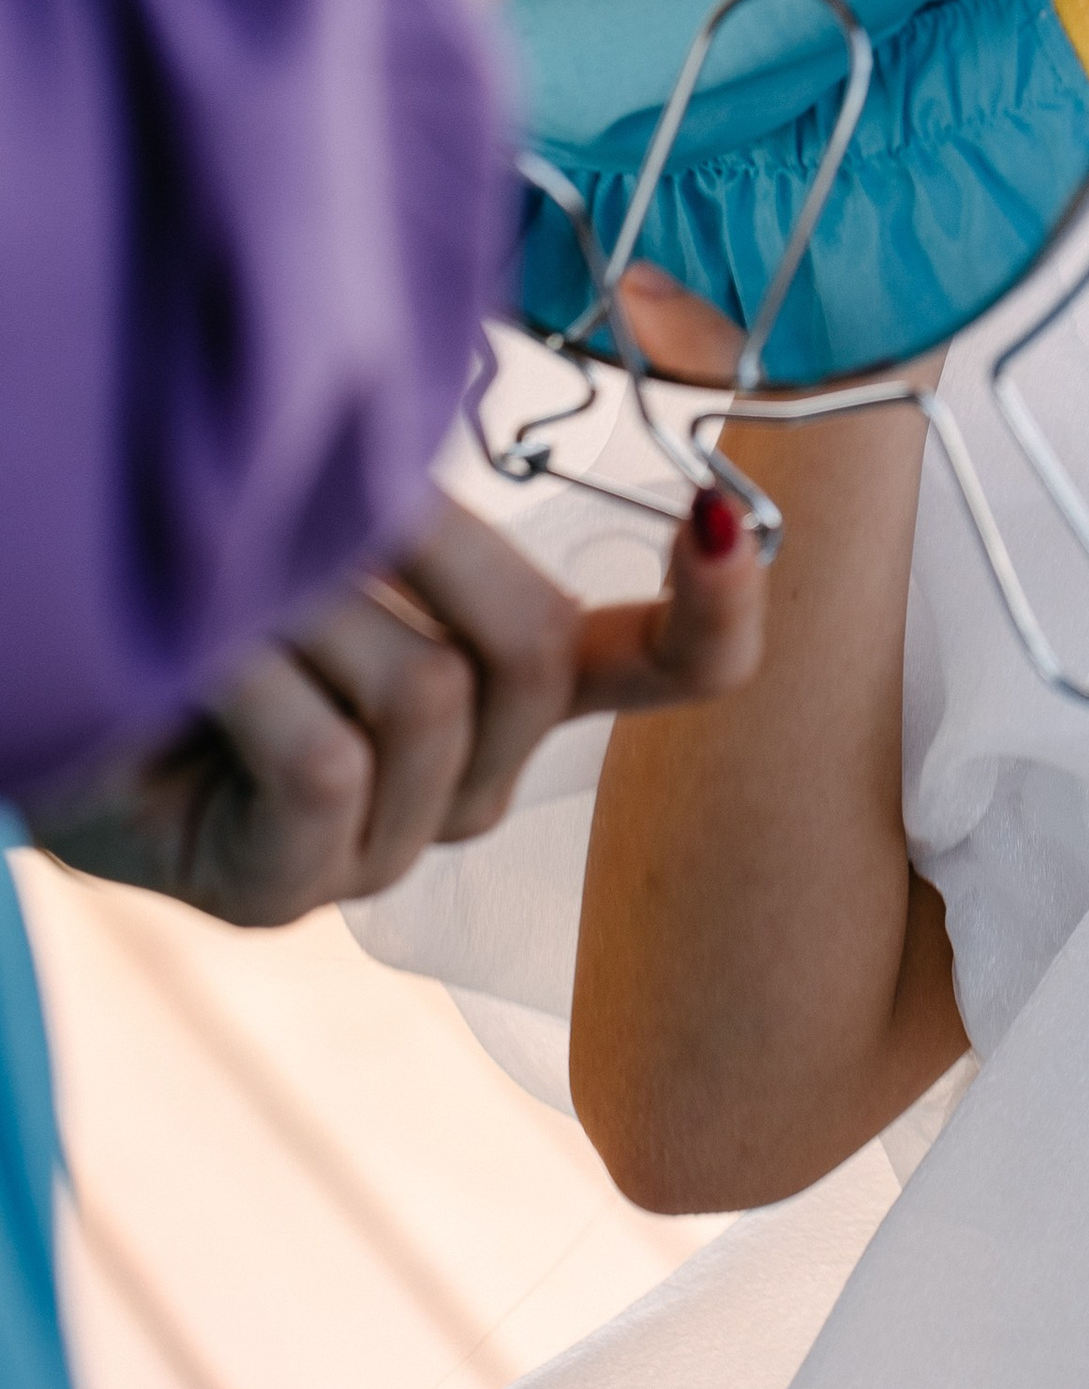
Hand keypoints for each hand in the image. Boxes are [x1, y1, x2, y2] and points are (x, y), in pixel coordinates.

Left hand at [33, 488, 768, 930]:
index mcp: (511, 693)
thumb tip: (515, 497)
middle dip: (418, 549)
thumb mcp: (342, 522)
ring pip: (426, 695)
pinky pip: (332, 764)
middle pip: (534, 651)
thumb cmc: (203, 580)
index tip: (721, 519)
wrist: (48, 660)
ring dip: (306, 611)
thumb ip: (436, 519)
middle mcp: (468, 785)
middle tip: (300, 521)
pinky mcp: (288, 892)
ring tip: (220, 611)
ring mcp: (380, 853)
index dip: (718, 610)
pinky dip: (252, 687)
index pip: (662, 667)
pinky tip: (193, 681)